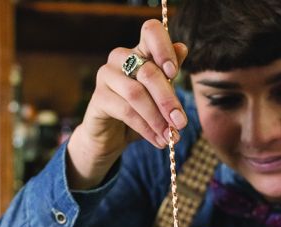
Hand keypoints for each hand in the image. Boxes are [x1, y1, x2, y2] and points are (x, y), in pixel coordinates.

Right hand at [66, 19, 188, 187]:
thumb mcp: (159, 95)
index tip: (174, 74)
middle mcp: (120, 57)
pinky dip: (145, 128)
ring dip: (157, 118)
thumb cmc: (140, 111)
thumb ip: (169, 74)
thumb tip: (182, 48)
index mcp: (140, 51)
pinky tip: (158, 140)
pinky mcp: (99, 98)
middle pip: (148, 71)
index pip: (151, 31)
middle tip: (181, 122)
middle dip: (168, 100)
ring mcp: (106, 75)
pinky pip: (126, 111)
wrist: (112, 136)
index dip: (163, 48)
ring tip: (171, 136)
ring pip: (136, 94)